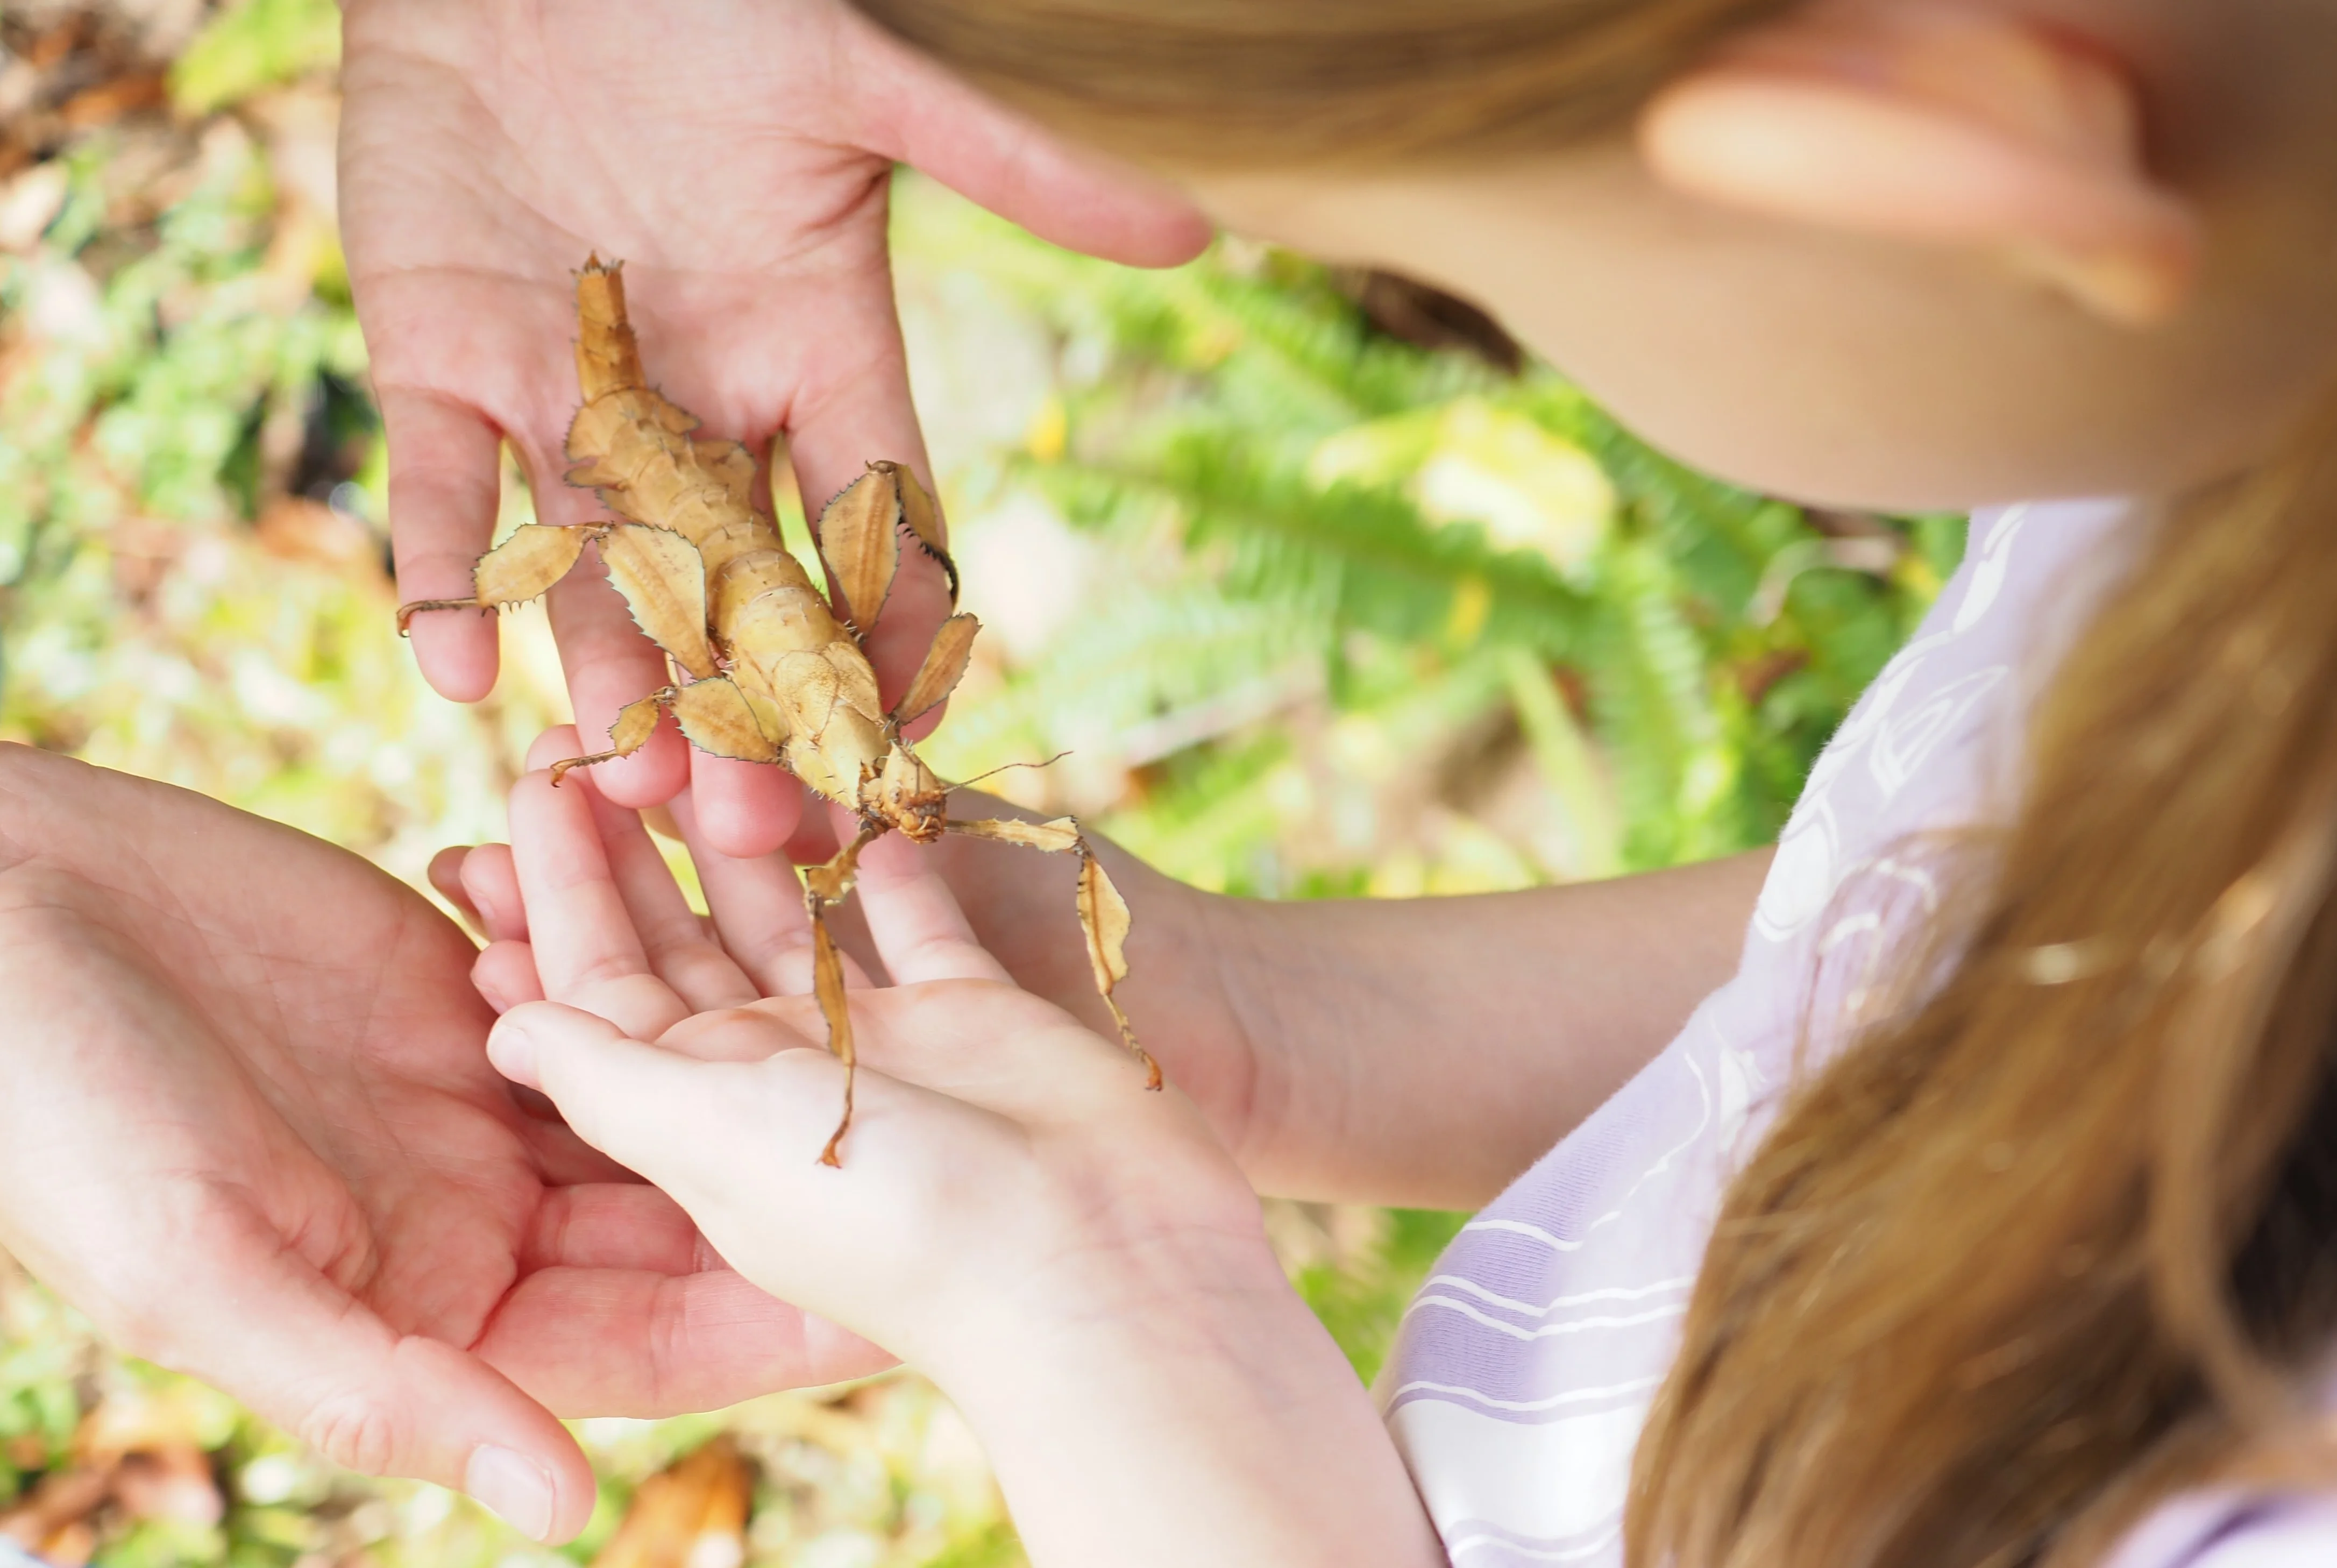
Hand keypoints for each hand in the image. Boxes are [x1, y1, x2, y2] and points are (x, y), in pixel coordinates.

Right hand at [0, 745, 875, 1544]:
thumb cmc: (56, 1119)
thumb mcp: (206, 1275)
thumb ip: (385, 1394)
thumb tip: (560, 1510)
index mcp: (439, 1302)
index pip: (654, 1329)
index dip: (780, 1320)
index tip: (913, 1301)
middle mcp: (482, 1201)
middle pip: (687, 1199)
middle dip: (807, 1166)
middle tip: (965, 1142)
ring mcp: (482, 1081)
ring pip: (664, 1068)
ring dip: (757, 1028)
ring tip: (897, 992)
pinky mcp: (465, 968)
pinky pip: (602, 956)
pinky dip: (665, 930)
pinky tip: (768, 897)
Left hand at [339, 0, 1209, 857]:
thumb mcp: (860, 83)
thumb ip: (1008, 163)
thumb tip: (1192, 223)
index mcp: (813, 358)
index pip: (876, 526)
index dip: (898, 633)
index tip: (905, 742)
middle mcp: (698, 413)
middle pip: (738, 592)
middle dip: (748, 707)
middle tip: (753, 819)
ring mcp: (567, 403)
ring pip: (594, 574)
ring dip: (606, 680)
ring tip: (621, 778)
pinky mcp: (438, 367)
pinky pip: (441, 498)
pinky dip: (442, 581)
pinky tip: (452, 671)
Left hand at [444, 787, 1275, 1177]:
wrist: (1097, 1258)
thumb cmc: (893, 1219)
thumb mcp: (719, 1142)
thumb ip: (610, 1081)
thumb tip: (499, 1029)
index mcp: (703, 1118)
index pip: (600, 991)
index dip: (555, 895)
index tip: (525, 785)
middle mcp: (781, 1079)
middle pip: (683, 944)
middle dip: (634, 847)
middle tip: (592, 727)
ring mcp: (882, 1045)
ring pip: (791, 917)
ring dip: (745, 834)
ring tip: (706, 727)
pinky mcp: (977, 1014)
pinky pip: (915, 915)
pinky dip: (883, 857)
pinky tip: (851, 779)